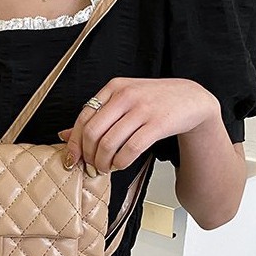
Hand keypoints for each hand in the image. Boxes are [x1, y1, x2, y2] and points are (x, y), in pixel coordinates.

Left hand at [58, 77, 220, 173]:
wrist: (191, 99)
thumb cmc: (153, 102)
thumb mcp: (122, 102)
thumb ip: (95, 117)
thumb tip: (64, 136)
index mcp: (113, 87)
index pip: (83, 118)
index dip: (74, 143)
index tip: (72, 159)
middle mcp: (125, 95)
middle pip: (93, 133)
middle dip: (88, 156)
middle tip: (91, 167)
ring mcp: (142, 109)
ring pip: (109, 143)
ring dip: (103, 163)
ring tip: (105, 168)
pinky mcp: (157, 124)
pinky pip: (129, 150)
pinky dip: (120, 163)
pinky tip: (120, 165)